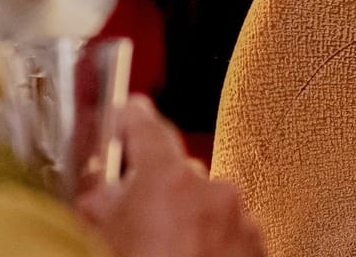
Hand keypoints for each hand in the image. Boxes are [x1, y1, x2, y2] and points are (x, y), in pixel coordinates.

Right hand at [75, 96, 262, 256]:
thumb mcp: (94, 241)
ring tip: (159, 254)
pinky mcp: (261, 253)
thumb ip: (98, 208)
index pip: (146, 127)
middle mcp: (216, 193)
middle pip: (177, 173)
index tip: (125, 112)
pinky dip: (209, 246)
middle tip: (126, 221)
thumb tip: (101, 197)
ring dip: (185, 223)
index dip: (130, 118)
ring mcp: (245, 225)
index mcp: (169, 181)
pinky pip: (229, 235)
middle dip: (153, 191)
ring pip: (207, 207)